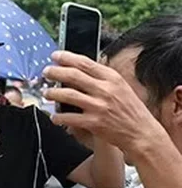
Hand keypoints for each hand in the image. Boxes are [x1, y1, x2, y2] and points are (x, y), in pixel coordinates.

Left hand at [44, 50, 162, 153]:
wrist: (141, 132)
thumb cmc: (130, 110)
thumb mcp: (122, 87)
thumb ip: (104, 78)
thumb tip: (82, 68)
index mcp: (112, 79)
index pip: (85, 63)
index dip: (67, 58)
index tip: (55, 56)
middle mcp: (105, 90)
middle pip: (73, 76)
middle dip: (55, 72)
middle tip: (46, 72)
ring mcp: (99, 106)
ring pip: (68, 95)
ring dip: (53, 93)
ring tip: (47, 93)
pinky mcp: (94, 123)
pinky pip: (69, 118)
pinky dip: (58, 117)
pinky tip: (54, 117)